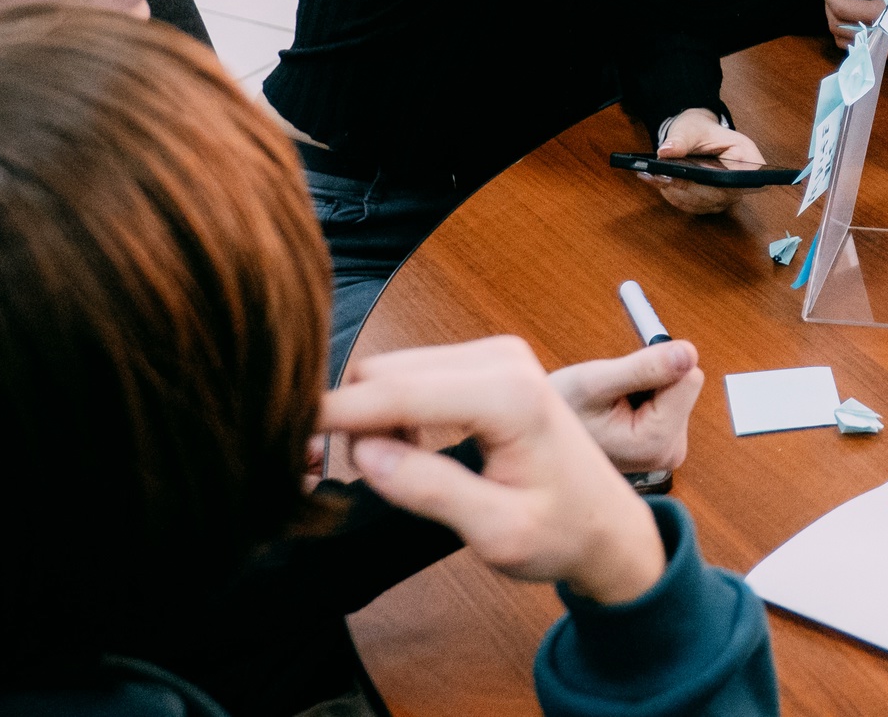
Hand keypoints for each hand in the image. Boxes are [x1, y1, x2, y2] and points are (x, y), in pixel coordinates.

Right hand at [325, 337, 666, 605]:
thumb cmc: (562, 532)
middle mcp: (503, 359)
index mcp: (508, 397)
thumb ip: (431, 490)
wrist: (606, 521)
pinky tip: (410, 452)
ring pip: (392, 370)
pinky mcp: (489, 362)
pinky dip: (394, 409)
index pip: (393, 392)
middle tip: (348, 479)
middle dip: (351, 421)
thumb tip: (364, 453)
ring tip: (389, 471)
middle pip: (384, 372)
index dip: (331, 417)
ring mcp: (497, 354)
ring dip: (372, 417)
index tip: (281, 446)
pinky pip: (414, 373)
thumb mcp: (497, 531)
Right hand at [548, 340, 704, 473]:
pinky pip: (670, 401)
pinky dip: (645, 398)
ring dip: (645, 389)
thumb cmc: (562, 412)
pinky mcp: (665, 443)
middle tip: (613, 397)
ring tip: (611, 406)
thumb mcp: (595, 382)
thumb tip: (690, 353)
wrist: (543, 441)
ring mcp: (669, 450)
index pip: (690, 378)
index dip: (656, 367)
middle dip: (651, 381)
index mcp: (658, 442)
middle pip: (686, 385)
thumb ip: (644, 369)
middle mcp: (670, 452)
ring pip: (678, 390)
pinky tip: (618, 412)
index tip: (623, 382)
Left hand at [642, 108, 765, 215]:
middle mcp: (742, 181)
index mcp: (747, 158)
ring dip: (676, 193)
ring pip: (702, 203)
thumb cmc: (700, 130)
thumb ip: (680, 140)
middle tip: (662, 177)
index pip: (740, 178)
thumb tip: (666, 152)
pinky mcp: (712, 202)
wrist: (697, 135)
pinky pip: (692, 206)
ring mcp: (727, 195)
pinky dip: (674, 196)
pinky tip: (658, 184)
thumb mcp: (690, 129)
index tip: (692, 177)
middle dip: (687, 187)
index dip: (718, 182)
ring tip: (654, 178)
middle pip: (717, 194)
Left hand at [825, 0, 887, 56]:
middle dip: (830, 8)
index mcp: (886, 15)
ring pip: (848, 45)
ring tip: (848, 4)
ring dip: (840, 25)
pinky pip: (866, 51)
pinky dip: (855, 37)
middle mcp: (885, 37)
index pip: (841, 10)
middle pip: (838, 30)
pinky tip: (864, 21)